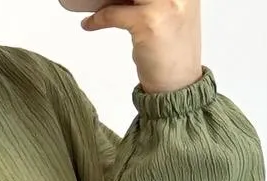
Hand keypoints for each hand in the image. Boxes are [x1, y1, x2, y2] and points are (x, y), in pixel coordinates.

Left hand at [81, 0, 202, 95]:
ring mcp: (165, 4)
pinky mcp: (149, 22)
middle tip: (101, 0)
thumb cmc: (172, 53)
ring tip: (94, 4)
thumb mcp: (168, 15)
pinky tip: (89, 23)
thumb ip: (151, 0)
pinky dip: (98, 19)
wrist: (178, 85)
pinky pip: (114, 13)